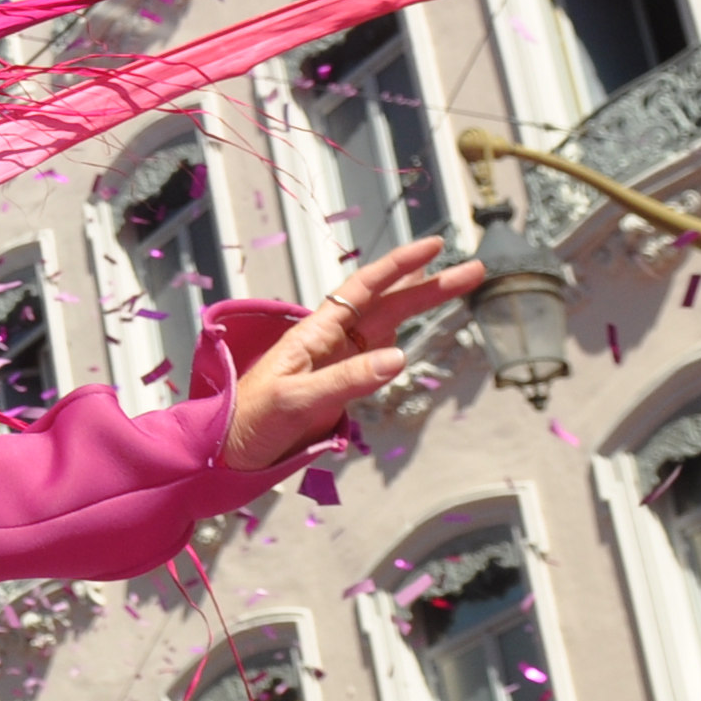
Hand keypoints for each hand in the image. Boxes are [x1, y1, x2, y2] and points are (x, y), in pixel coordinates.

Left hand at [222, 235, 478, 469]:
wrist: (228, 454)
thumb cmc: (249, 422)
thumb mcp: (295, 400)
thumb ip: (345, 380)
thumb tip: (397, 359)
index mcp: (314, 334)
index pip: (364, 289)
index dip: (399, 266)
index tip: (433, 247)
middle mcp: (330, 341)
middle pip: (388, 304)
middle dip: (429, 285)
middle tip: (473, 270)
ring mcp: (338, 363)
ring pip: (388, 326)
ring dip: (422, 307)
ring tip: (459, 288)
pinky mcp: (342, 386)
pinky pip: (378, 359)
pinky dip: (403, 341)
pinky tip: (416, 331)